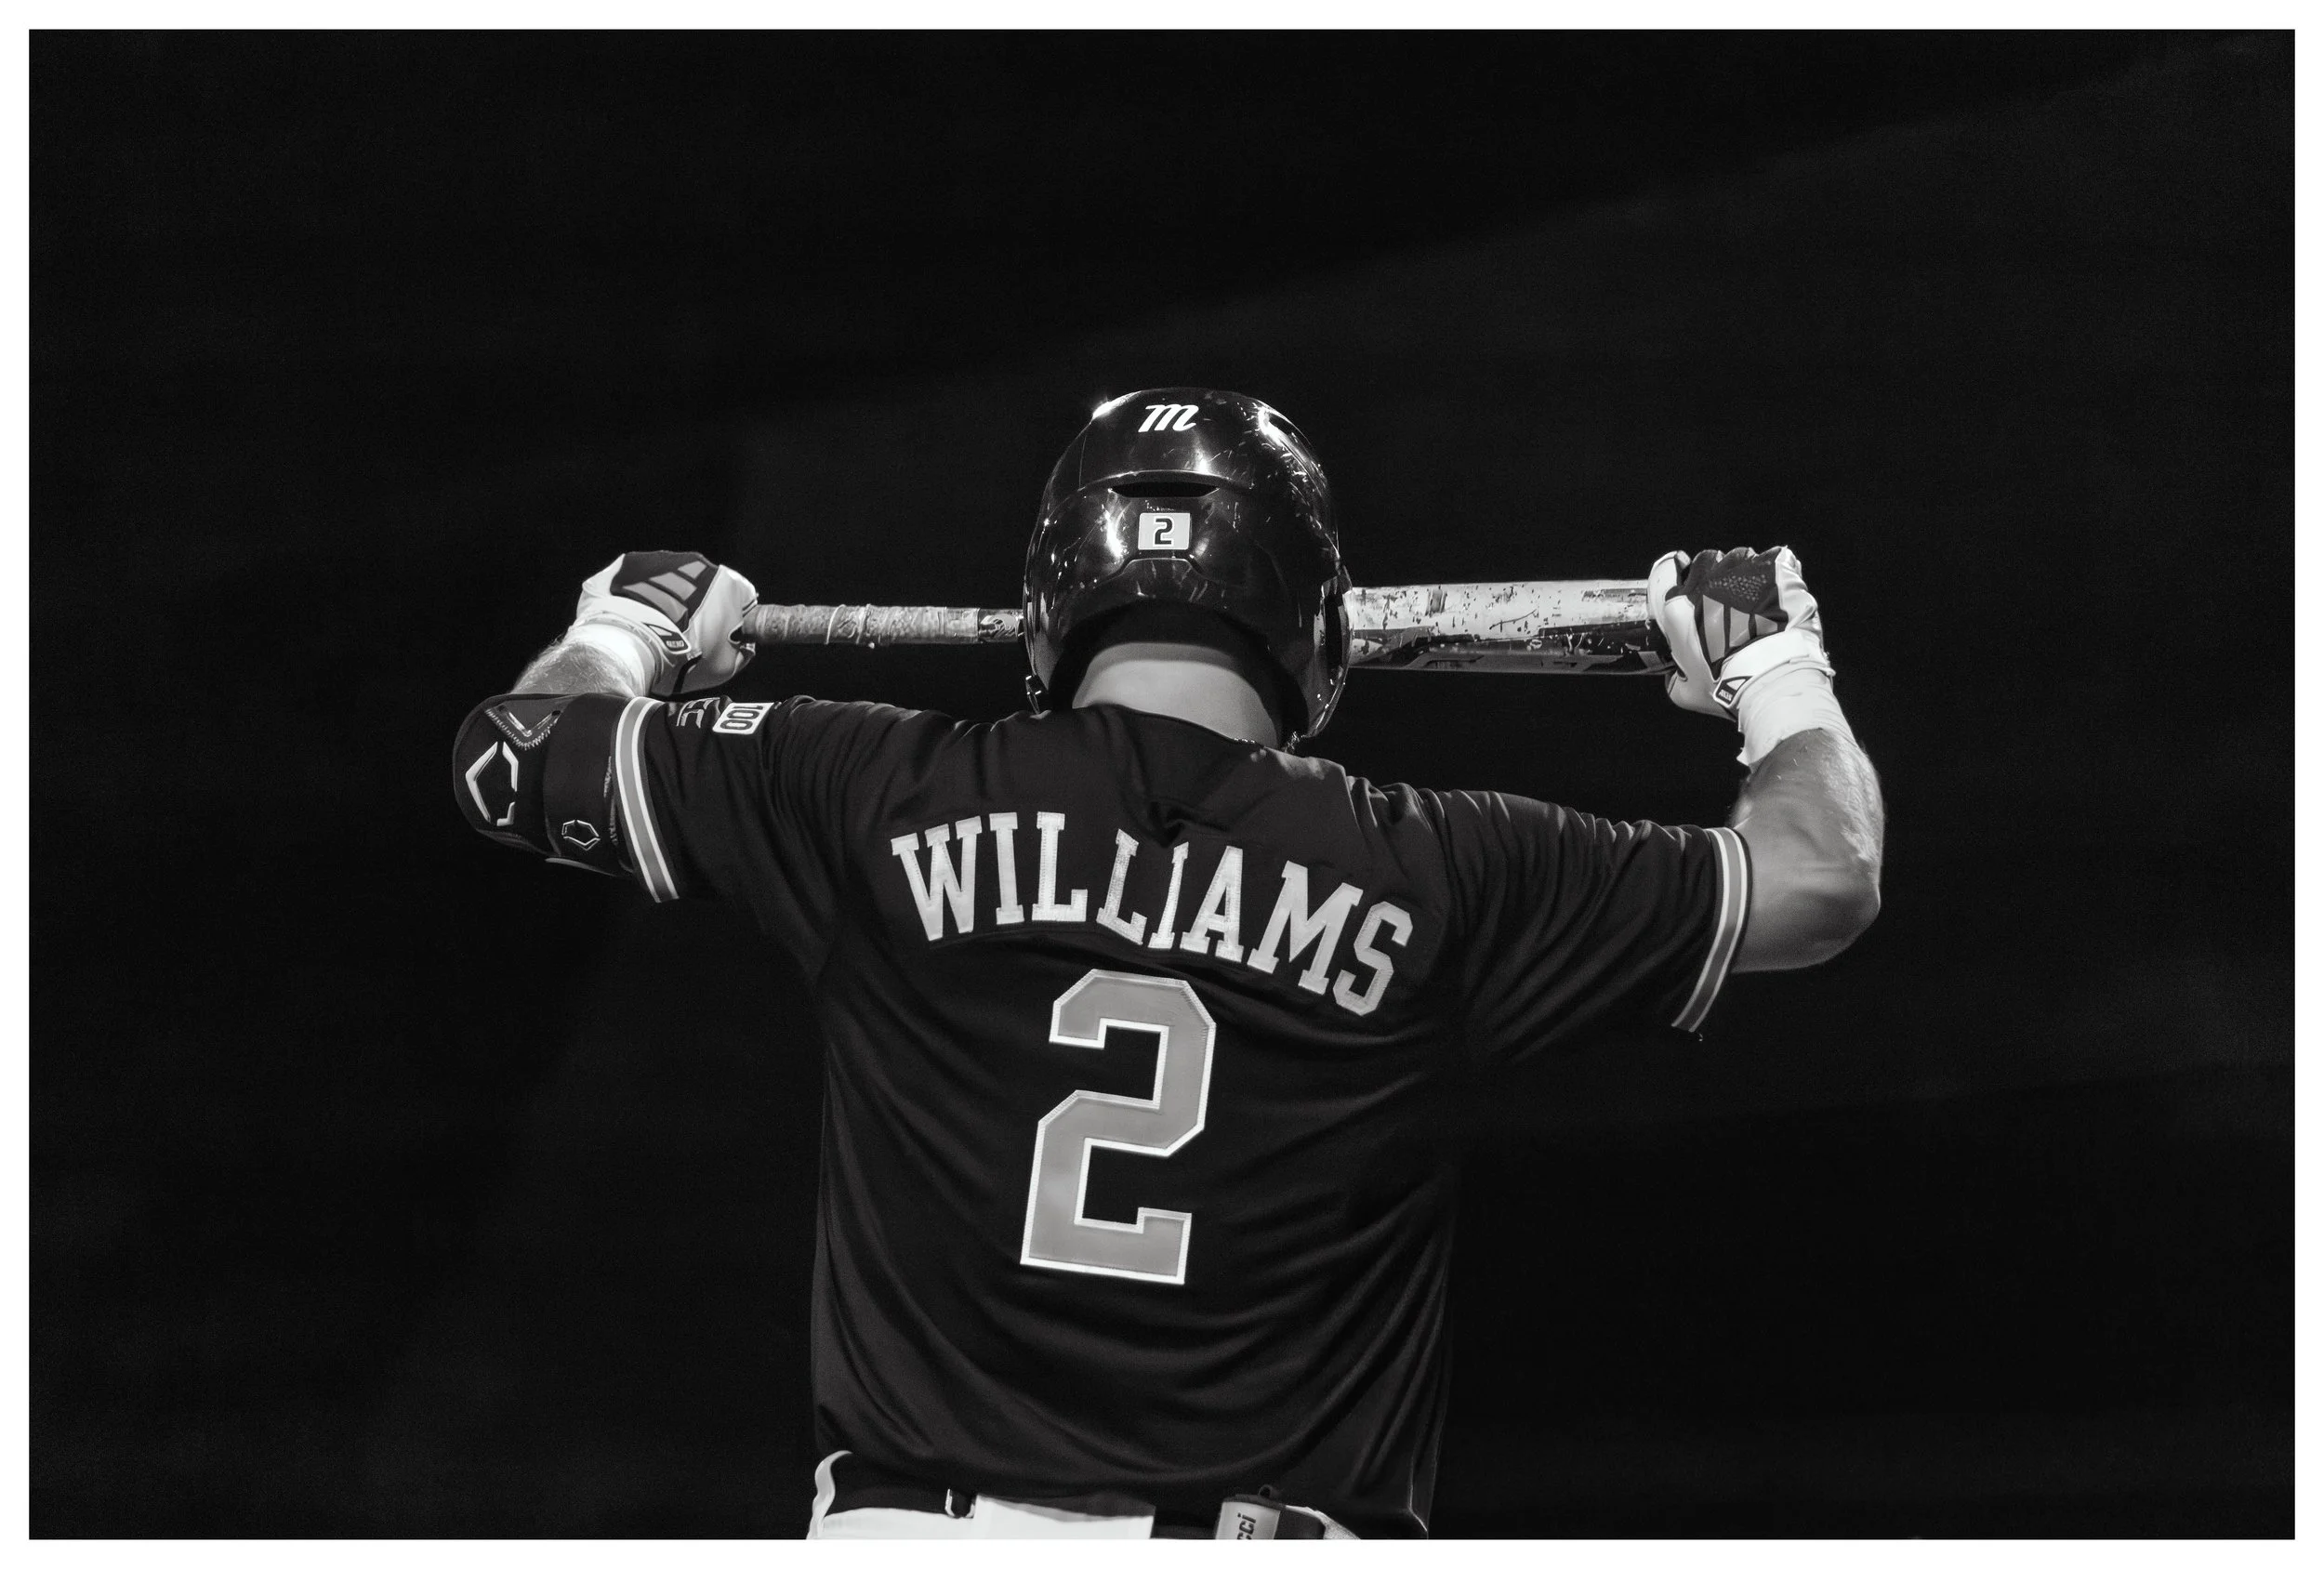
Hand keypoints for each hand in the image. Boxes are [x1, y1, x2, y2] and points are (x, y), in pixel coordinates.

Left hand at [572, 550, 758, 695]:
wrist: (634, 645)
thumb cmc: (684, 656)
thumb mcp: (725, 666)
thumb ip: (740, 652)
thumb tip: (742, 647)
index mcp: (730, 584)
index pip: (741, 600)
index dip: (732, 622)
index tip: (719, 640)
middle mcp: (698, 564)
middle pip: (703, 588)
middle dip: (696, 609)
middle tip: (684, 638)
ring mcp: (662, 561)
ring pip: (670, 583)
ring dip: (667, 601)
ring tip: (654, 630)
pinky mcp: (630, 564)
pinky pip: (640, 581)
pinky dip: (638, 597)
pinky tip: (634, 619)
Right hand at [1649, 546, 1831, 718]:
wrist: (1770, 677)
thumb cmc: (1727, 687)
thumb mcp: (1687, 692)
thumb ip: (1676, 680)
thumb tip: (1675, 678)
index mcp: (1680, 609)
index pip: (1670, 579)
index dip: (1682, 586)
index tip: (1693, 598)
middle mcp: (1707, 585)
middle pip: (1705, 562)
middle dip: (1714, 575)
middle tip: (1727, 596)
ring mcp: (1742, 574)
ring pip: (1740, 558)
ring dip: (1746, 571)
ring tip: (1758, 592)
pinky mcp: (1775, 573)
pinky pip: (1776, 557)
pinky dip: (1779, 569)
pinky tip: (1782, 586)